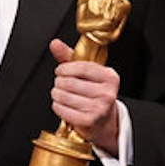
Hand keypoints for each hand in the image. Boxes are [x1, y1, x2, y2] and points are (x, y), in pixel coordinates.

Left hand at [48, 39, 119, 154]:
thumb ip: (69, 57)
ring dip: (56, 94)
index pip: (83, 67)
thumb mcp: (86, 74)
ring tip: (59, 94)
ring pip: (65, 96)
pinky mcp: (89, 121)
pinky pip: (63, 110)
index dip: (66, 68)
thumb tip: (55, 43)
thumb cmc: (93, 94)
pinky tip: (61, 104)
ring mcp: (99, 108)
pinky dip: (57, 106)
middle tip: (59, 84)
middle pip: (71, 82)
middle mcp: (108, 93)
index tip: (60, 70)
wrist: (103, 122)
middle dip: (59, 82)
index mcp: (110, 77)